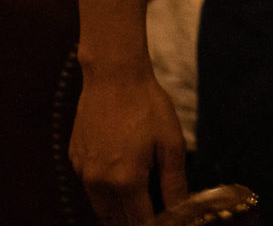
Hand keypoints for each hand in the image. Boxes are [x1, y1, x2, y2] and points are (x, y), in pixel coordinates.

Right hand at [69, 66, 188, 223]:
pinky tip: (118, 179)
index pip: (139, 221)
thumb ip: (174, 181)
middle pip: (116, 220)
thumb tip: (179, 207)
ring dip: (117, 211)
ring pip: (100, 207)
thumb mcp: (171, 142)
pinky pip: (89, 187)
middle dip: (135, 221)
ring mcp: (83, 172)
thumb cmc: (147, 106)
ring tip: (138, 205)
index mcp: (126, 180)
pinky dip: (103, 192)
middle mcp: (99, 182)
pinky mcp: (74, 160)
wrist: (113, 78)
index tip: (165, 220)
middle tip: (152, 213)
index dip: (154, 224)